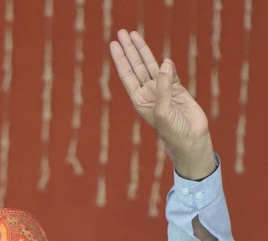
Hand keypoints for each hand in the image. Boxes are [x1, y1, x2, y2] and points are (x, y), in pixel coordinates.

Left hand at [110, 29, 215, 179]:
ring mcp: (163, 91)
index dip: (121, 59)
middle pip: (136, 67)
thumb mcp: (164, 110)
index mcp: (140, 100)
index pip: (128, 75)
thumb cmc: (173, 131)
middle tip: (121, 33)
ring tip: (134, 35)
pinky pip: (171, 72)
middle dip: (129, 50)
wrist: (192, 141)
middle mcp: (149, 94)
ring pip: (151, 66)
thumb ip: (164, 87)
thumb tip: (165, 62)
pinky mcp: (178, 90)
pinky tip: (162, 58)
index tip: (115, 44)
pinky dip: (167, 65)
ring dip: (143, 51)